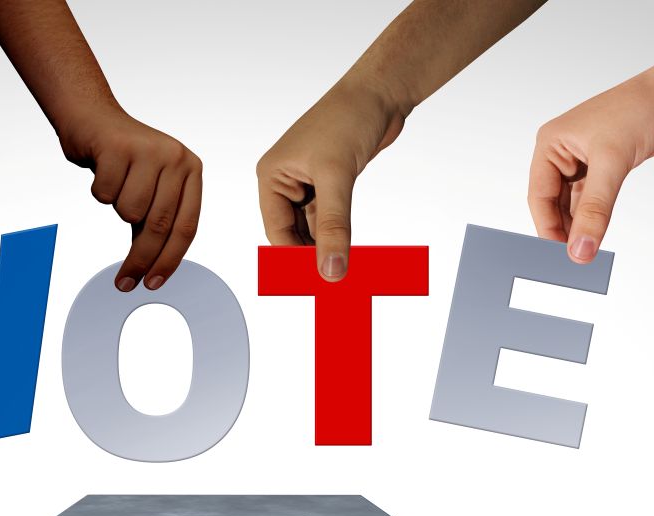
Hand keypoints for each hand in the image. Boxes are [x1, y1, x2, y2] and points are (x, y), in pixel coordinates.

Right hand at [58, 107, 200, 290]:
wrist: (93, 119)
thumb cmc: (124, 161)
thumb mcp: (151, 189)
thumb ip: (156, 222)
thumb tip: (152, 269)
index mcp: (191, 170)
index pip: (187, 226)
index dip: (170, 260)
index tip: (153, 283)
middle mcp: (175, 158)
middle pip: (159, 225)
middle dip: (140, 259)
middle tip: (125, 282)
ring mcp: (148, 150)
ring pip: (129, 211)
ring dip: (116, 208)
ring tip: (116, 186)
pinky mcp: (119, 146)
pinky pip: (105, 194)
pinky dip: (99, 190)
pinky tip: (102, 170)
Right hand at [256, 77, 405, 281]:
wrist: (380, 93)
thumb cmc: (348, 119)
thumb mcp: (337, 177)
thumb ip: (334, 226)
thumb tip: (330, 269)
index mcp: (273, 176)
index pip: (277, 230)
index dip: (295, 258)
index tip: (314, 282)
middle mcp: (286, 181)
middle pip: (293, 233)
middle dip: (311, 255)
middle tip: (332, 281)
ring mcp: (309, 183)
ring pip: (314, 228)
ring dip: (329, 247)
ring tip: (345, 271)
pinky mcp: (331, 183)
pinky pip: (331, 218)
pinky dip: (341, 234)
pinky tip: (351, 251)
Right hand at [528, 71, 653, 262]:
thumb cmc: (641, 109)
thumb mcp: (612, 163)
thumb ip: (595, 210)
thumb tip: (581, 248)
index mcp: (551, 143)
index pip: (539, 195)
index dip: (547, 227)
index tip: (558, 255)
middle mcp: (562, 152)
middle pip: (553, 202)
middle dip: (562, 230)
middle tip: (573, 257)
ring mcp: (582, 160)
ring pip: (572, 204)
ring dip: (579, 226)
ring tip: (586, 250)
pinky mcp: (603, 166)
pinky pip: (590, 200)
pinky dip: (594, 217)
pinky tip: (597, 234)